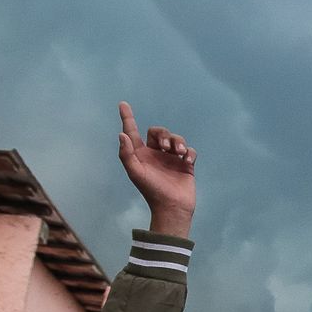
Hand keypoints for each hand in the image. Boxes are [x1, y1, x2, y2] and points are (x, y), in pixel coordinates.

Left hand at [116, 103, 196, 232]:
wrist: (173, 207)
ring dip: (178, 141)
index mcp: (141, 154)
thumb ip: (127, 154)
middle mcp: (155, 154)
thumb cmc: (151, 191)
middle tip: (165, 146)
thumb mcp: (135, 173)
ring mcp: (171, 158)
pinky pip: (189, 150)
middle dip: (163, 134)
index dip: (127, 118)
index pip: (132, 132)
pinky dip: (189, 152)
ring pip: (175, 139)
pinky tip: (187, 160)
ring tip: (180, 152)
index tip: (123, 104)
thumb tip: (122, 135)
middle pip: (158, 132)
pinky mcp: (185, 164)